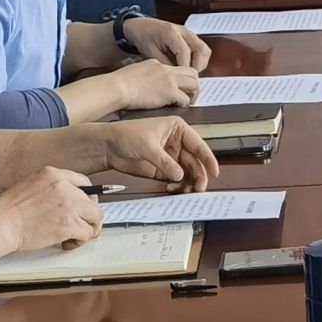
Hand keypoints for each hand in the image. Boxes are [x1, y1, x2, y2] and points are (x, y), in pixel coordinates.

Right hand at [0, 166, 102, 254]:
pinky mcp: (68, 225)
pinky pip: (87, 233)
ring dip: (87, 229)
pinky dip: (79, 241)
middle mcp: (64, 187)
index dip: (86, 198)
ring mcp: (68, 206)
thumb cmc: (8, 210)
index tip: (84, 208)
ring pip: (95, 218)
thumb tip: (68, 198)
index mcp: (53, 174)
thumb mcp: (30, 184)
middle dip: (88, 215)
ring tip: (74, 236)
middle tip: (81, 225)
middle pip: (92, 201)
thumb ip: (52, 187)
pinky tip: (66, 243)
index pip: (83, 183)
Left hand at [98, 117, 218, 192]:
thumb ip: (165, 161)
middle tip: (198, 188)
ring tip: (185, 192)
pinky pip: (176, 179)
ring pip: (187, 172)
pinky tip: (172, 189)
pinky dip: (177, 186)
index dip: (208, 159)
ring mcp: (170, 157)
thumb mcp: (147, 146)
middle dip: (198, 175)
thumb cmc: (126, 135)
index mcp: (178, 129)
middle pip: (195, 162)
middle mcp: (177, 143)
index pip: (198, 145)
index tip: (214, 172)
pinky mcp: (162, 169)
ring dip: (188, 183)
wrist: (107, 146)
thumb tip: (180, 175)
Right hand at [103, 58, 199, 110]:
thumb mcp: (135, 71)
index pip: (177, 68)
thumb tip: (147, 83)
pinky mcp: (169, 92)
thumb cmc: (120, 83)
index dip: (182, 78)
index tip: (180, 86)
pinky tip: (178, 107)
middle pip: (192, 73)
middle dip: (193, 84)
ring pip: (194, 84)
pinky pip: (185, 98)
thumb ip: (145, 74)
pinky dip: (184, 103)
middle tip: (190, 94)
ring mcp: (169, 80)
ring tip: (188, 101)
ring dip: (193, 94)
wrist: (117, 87)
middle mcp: (166, 70)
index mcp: (157, 64)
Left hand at [124, 16, 211, 70]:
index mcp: (171, 33)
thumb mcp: (150, 53)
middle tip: (189, 77)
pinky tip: (189, 67)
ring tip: (190, 73)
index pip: (185, 51)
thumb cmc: (144, 38)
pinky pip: (201, 50)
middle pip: (201, 49)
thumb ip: (165, 64)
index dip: (185, 66)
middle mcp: (183, 32)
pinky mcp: (191, 38)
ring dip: (200, 63)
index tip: (182, 77)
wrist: (143, 26)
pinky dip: (198, 60)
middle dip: (197, 66)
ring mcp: (189, 34)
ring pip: (204, 50)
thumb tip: (177, 76)